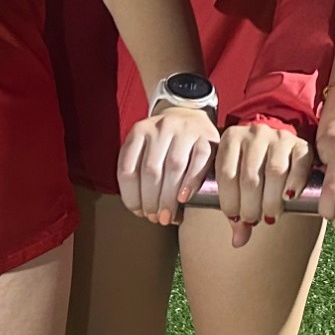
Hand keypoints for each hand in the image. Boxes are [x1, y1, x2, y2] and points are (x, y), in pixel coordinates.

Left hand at [118, 107, 216, 224]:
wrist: (189, 116)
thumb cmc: (164, 143)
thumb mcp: (144, 149)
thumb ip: (139, 173)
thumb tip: (143, 212)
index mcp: (139, 131)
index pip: (128, 169)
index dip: (131, 196)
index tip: (138, 212)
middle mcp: (160, 127)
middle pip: (151, 170)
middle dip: (151, 200)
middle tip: (156, 218)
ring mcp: (185, 129)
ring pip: (174, 166)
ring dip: (169, 197)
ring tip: (168, 215)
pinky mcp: (206, 136)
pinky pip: (199, 161)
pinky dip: (191, 182)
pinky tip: (184, 198)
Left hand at [215, 122, 313, 247]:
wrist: (275, 143)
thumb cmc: (251, 167)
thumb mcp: (236, 181)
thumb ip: (235, 208)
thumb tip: (238, 242)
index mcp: (231, 139)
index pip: (226, 175)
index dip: (230, 202)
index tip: (236, 219)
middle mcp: (255, 133)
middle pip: (250, 177)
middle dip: (251, 206)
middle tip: (254, 220)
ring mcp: (279, 136)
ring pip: (275, 172)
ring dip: (272, 200)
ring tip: (270, 215)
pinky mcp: (302, 144)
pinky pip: (300, 164)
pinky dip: (294, 184)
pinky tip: (289, 198)